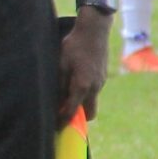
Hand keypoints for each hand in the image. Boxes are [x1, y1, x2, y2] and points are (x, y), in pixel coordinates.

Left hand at [61, 9, 108, 124]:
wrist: (94, 31)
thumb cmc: (73, 46)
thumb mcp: (60, 65)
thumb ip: (59, 85)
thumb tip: (56, 103)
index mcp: (82, 86)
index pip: (72, 111)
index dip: (62, 121)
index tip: (54, 127)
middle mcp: (95, 87)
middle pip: (89, 113)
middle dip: (77, 118)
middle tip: (62, 116)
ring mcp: (101, 82)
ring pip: (91, 102)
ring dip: (80, 105)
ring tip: (64, 100)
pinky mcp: (102, 77)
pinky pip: (93, 92)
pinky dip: (84, 95)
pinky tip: (73, 86)